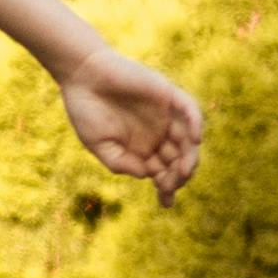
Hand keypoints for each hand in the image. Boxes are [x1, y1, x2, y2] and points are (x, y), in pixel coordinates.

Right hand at [62, 49, 205, 204]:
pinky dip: (196, 123)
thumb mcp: (98, 145)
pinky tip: (195, 140)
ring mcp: (164, 114)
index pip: (164, 171)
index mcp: (143, 147)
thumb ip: (120, 162)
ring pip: (189, 139)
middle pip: (179, 159)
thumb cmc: (85, 109)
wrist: (80, 74)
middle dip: (177, 176)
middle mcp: (158, 132)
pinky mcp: (167, 94)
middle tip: (169, 185)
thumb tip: (146, 175)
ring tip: (181, 171)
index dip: (168, 188)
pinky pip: (189, 109)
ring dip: (189, 157)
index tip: (166, 203)